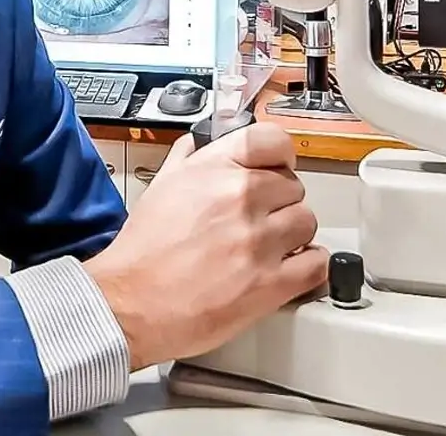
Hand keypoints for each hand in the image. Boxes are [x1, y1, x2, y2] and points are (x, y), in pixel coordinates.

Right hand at [84, 123, 325, 369]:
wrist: (128, 304)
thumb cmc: (141, 253)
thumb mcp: (159, 189)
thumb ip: (185, 161)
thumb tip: (195, 145)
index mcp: (213, 169)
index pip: (272, 141)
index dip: (280, 157)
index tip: (278, 170)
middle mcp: (239, 197)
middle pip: (293, 186)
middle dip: (279, 203)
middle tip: (260, 220)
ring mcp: (258, 240)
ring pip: (307, 221)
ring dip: (293, 235)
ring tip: (270, 247)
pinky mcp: (270, 283)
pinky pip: (316, 264)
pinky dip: (309, 266)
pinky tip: (291, 268)